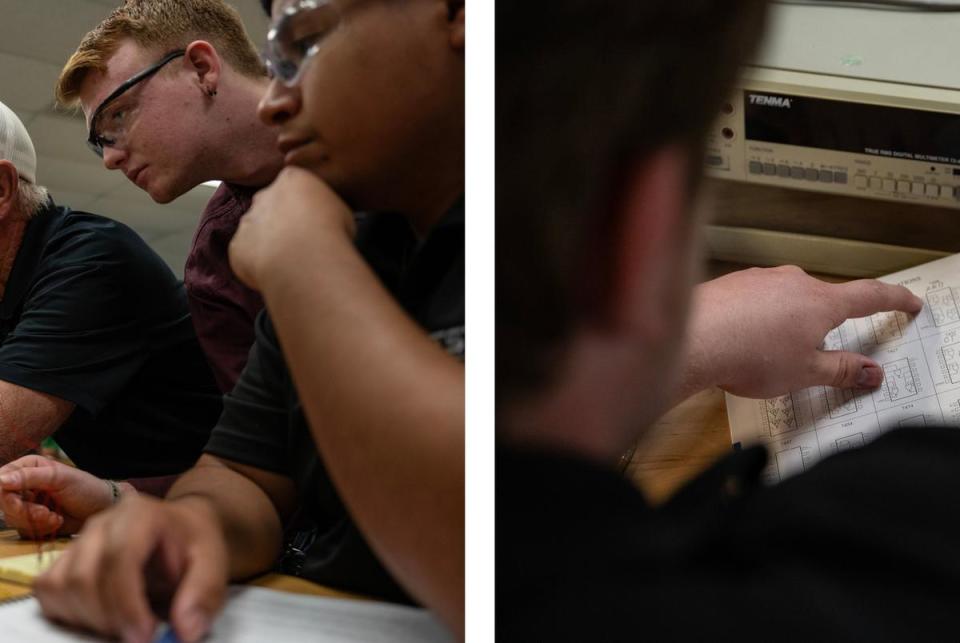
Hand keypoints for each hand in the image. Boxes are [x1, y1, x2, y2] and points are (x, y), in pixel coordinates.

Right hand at [0, 455, 118, 537]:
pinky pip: (23, 529)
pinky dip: (40, 528)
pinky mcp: (30, 522)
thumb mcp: (60, 478)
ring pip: (12, 517)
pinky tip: (56, 522)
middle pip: (4, 502)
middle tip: (45, 513)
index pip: (1, 480)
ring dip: (35, 521)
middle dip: (25, 511)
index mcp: (27, 467)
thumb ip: (30, 477)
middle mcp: (22, 485)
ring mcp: (25, 504)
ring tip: (55, 517)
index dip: (5, 493)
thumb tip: (0, 480)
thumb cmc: (85, 488)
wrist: (101, 510)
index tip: (18, 502)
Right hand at [34, 495, 228, 642]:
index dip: (127, 603)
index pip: (119, 557)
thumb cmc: (194, 546)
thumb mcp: (213, 565)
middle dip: (110, 618)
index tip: (145, 636)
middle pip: (84, 577)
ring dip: (89, 619)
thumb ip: (203, 595)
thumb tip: (186, 632)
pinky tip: (103, 618)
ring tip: (126, 625)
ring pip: (61, 587)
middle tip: (140, 636)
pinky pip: (48, 592)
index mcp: (140, 514)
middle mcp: (101, 523)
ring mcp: (78, 540)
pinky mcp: (63, 560)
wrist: (180, 530)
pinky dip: (69, 614)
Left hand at [229, 166, 354, 291]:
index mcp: (292, 179)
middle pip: (270, 205)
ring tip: (290, 261)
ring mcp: (247, 220)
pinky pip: (246, 254)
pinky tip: (276, 271)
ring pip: (256, 230)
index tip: (315, 221)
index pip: (294, 185)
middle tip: (301, 242)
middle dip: (281, 221)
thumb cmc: (331, 231)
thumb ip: (325, 210)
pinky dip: (257, 263)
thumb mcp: (342, 211)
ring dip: (268, 243)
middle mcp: (264, 195)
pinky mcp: (237, 246)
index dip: (305, 205)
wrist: (304, 257)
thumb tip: (324, 221)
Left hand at [683, 265, 923, 398]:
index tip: (909, 301)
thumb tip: (871, 372)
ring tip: (766, 353)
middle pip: (822, 301)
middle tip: (812, 352)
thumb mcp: (805, 372)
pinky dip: (756, 319)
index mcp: (821, 301)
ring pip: (786, 300)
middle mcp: (793, 281)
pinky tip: (741, 339)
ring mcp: (760, 279)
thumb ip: (841, 370)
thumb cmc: (749, 355)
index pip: (869, 296)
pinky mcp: (732, 283)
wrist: (691, 339)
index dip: (894, 300)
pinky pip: (755, 300)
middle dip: (822, 325)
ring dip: (785, 323)